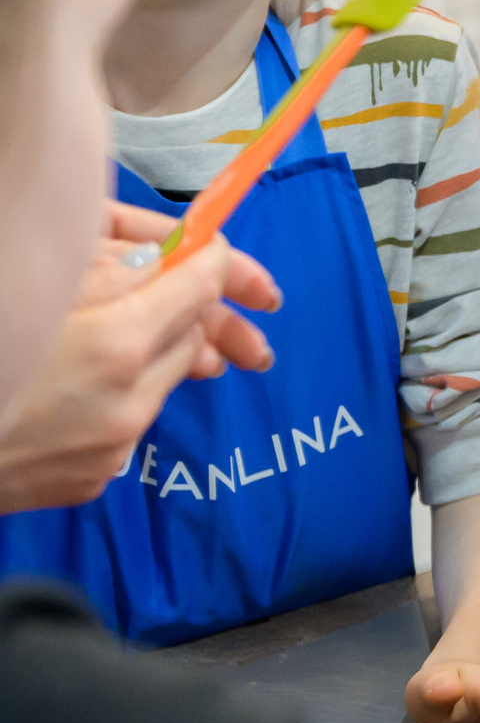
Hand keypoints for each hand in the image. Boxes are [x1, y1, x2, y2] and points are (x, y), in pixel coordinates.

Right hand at [0, 217, 282, 512]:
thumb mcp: (29, 295)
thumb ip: (101, 274)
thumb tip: (157, 258)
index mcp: (114, 344)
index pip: (200, 285)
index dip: (206, 256)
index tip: (204, 244)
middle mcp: (128, 401)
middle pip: (191, 334)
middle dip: (175, 307)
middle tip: (137, 290)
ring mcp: (115, 446)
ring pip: (161, 379)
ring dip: (142, 354)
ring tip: (81, 343)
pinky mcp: (96, 478)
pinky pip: (128, 423)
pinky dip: (113, 398)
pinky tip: (60, 390)